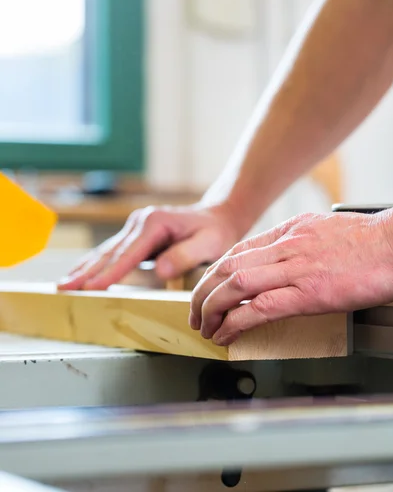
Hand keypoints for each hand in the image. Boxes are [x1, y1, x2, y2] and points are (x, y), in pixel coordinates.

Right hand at [57, 203, 241, 290]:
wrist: (218, 216)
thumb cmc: (215, 231)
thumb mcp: (209, 243)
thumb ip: (185, 255)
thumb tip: (159, 270)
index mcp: (154, 223)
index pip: (128, 254)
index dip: (110, 273)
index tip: (92, 287)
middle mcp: (140, 221)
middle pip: (110, 252)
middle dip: (86, 272)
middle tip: (64, 288)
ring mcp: (135, 226)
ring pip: (106, 251)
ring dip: (85, 268)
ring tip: (63, 284)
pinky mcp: (135, 235)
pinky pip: (112, 252)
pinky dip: (95, 264)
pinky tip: (80, 273)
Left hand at [189, 209, 392, 345]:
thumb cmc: (366, 240)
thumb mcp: (321, 228)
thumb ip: (295, 241)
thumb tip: (277, 257)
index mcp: (288, 231)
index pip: (236, 251)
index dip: (213, 273)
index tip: (205, 289)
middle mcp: (285, 247)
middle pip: (227, 267)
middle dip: (202, 292)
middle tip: (194, 312)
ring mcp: (295, 269)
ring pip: (236, 285)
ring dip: (211, 308)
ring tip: (203, 326)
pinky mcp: (309, 293)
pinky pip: (260, 307)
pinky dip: (236, 321)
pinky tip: (226, 333)